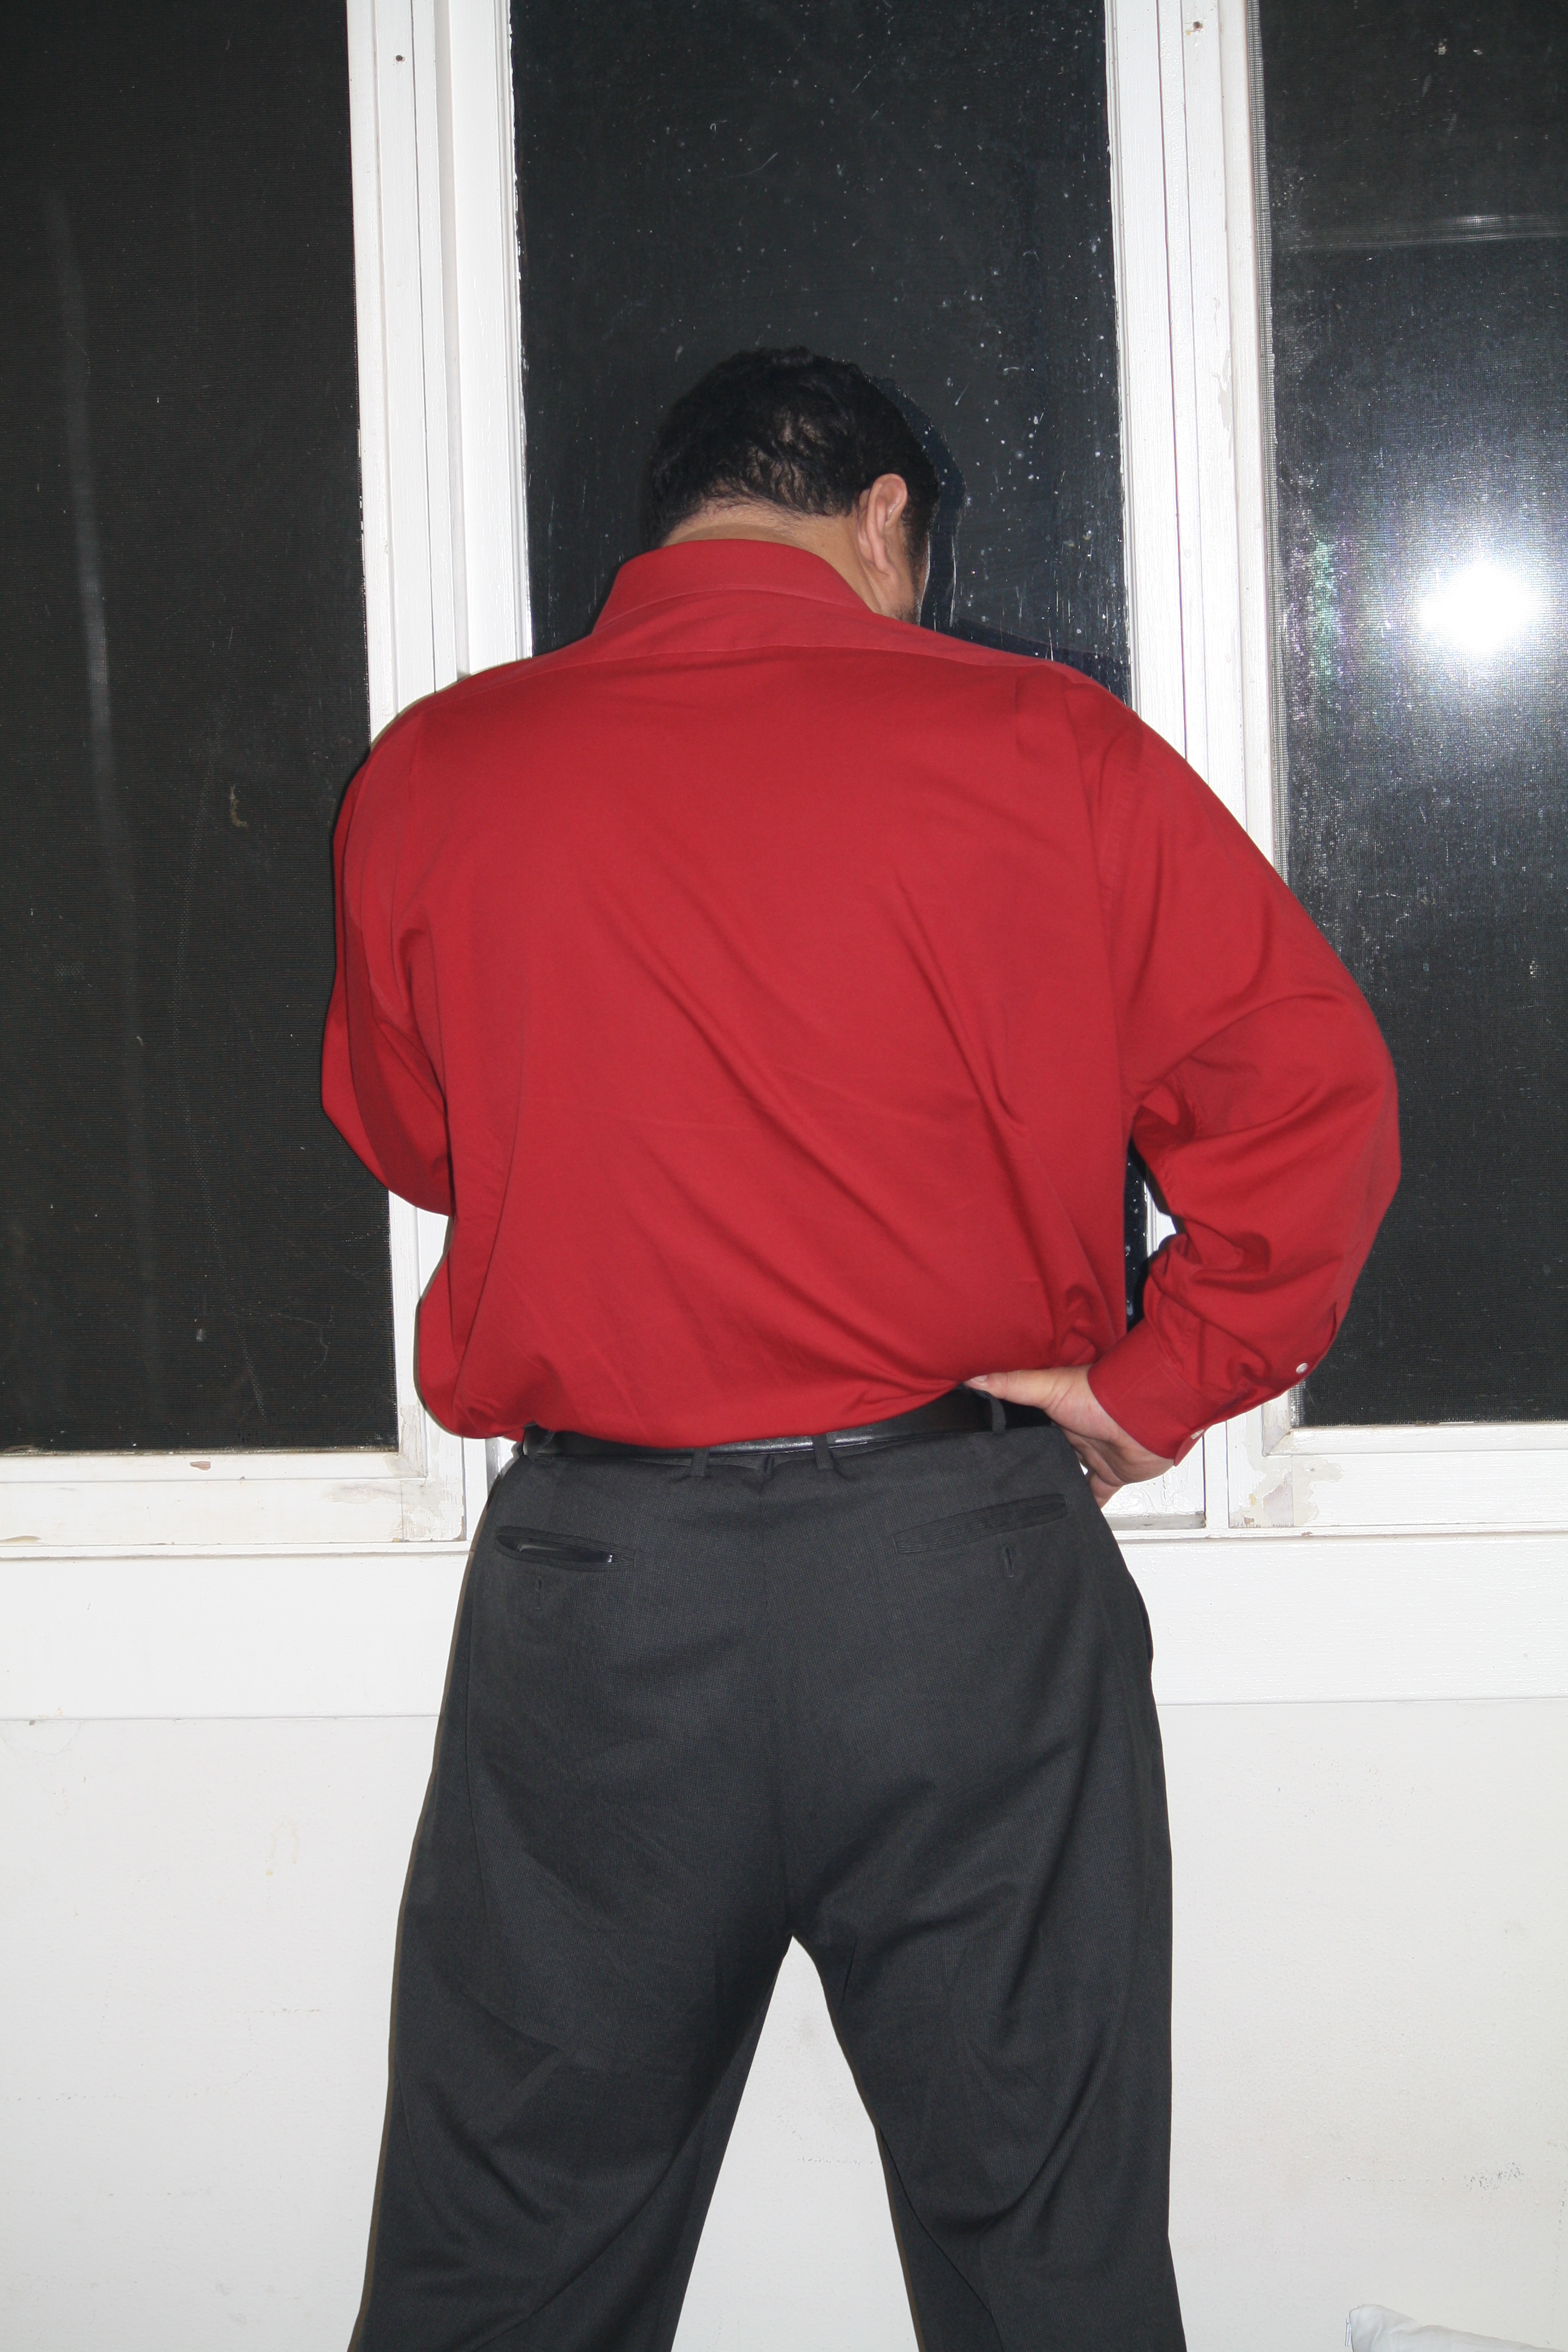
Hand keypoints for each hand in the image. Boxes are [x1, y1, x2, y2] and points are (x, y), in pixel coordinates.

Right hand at [966, 1366, 1174, 1506]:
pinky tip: (1072, 1517)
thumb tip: (973, 1378)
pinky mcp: (1112, 1473)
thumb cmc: (1100, 1396)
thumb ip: (1011, 1385)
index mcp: (1059, 1411)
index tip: (992, 1440)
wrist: (1145, 1419)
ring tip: (1033, 1499)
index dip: (1015, 1429)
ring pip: (1071, 1472)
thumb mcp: (1047, 1387)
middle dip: (1035, 1460)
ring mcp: (1095, 1454)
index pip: (1031, 1421)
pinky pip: (1098, 1494)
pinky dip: (1088, 1505)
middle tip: (1009, 1479)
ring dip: (1059, 1481)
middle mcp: (1076, 1433)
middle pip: (1050, 1450)